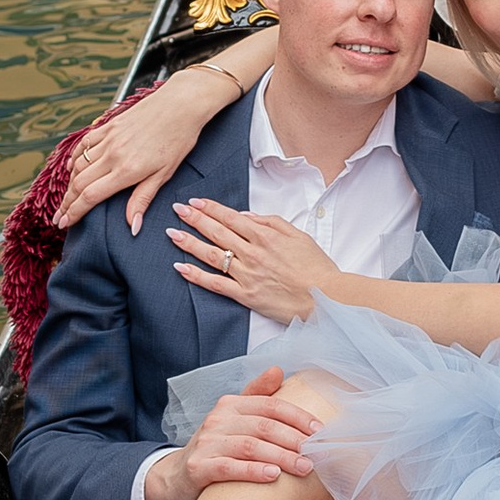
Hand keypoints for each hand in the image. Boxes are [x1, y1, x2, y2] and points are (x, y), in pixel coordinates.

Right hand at [55, 62, 243, 233]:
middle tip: (59, 218)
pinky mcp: (109, 126)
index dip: (75, 212)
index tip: (65, 223)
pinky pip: (84, 144)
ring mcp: (108, 138)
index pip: (91, 196)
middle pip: (79, 183)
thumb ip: (143, 199)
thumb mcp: (164, 174)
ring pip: (79, 164)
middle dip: (67, 203)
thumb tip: (132, 226)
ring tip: (66, 198)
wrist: (181, 103)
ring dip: (69, 184)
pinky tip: (71, 168)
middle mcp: (112, 154)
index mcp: (127, 170)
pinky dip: (74, 158)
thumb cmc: (178, 139)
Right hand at [141, 368, 325, 499]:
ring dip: (281, 457)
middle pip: (263, 426)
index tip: (320, 431)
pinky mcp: (198, 467)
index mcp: (231, 404)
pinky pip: (229, 468)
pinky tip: (273, 476)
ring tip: (303, 468)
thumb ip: (257, 395)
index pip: (271, 405)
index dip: (298, 417)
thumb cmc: (217, 447)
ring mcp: (206, 443)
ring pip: (250, 446)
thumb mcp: (235, 419)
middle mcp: (217, 419)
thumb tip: (278, 370)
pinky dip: (253, 471)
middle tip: (315, 455)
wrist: (177, 475)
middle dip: (294, 440)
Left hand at [171, 196, 343, 323]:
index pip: (230, 218)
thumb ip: (272, 222)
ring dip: (190, 243)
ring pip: (212, 255)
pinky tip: (181, 268)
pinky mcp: (246, 295)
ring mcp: (247, 275)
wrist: (327, 297)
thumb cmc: (316, 268)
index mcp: (265, 236)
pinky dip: (196, 276)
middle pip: (217, 232)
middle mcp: (252, 253)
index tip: (195, 202)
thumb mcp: (298, 236)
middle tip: (176, 209)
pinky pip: (216, 284)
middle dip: (194, 219)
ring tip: (172, 234)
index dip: (210, 208)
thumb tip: (246, 217)